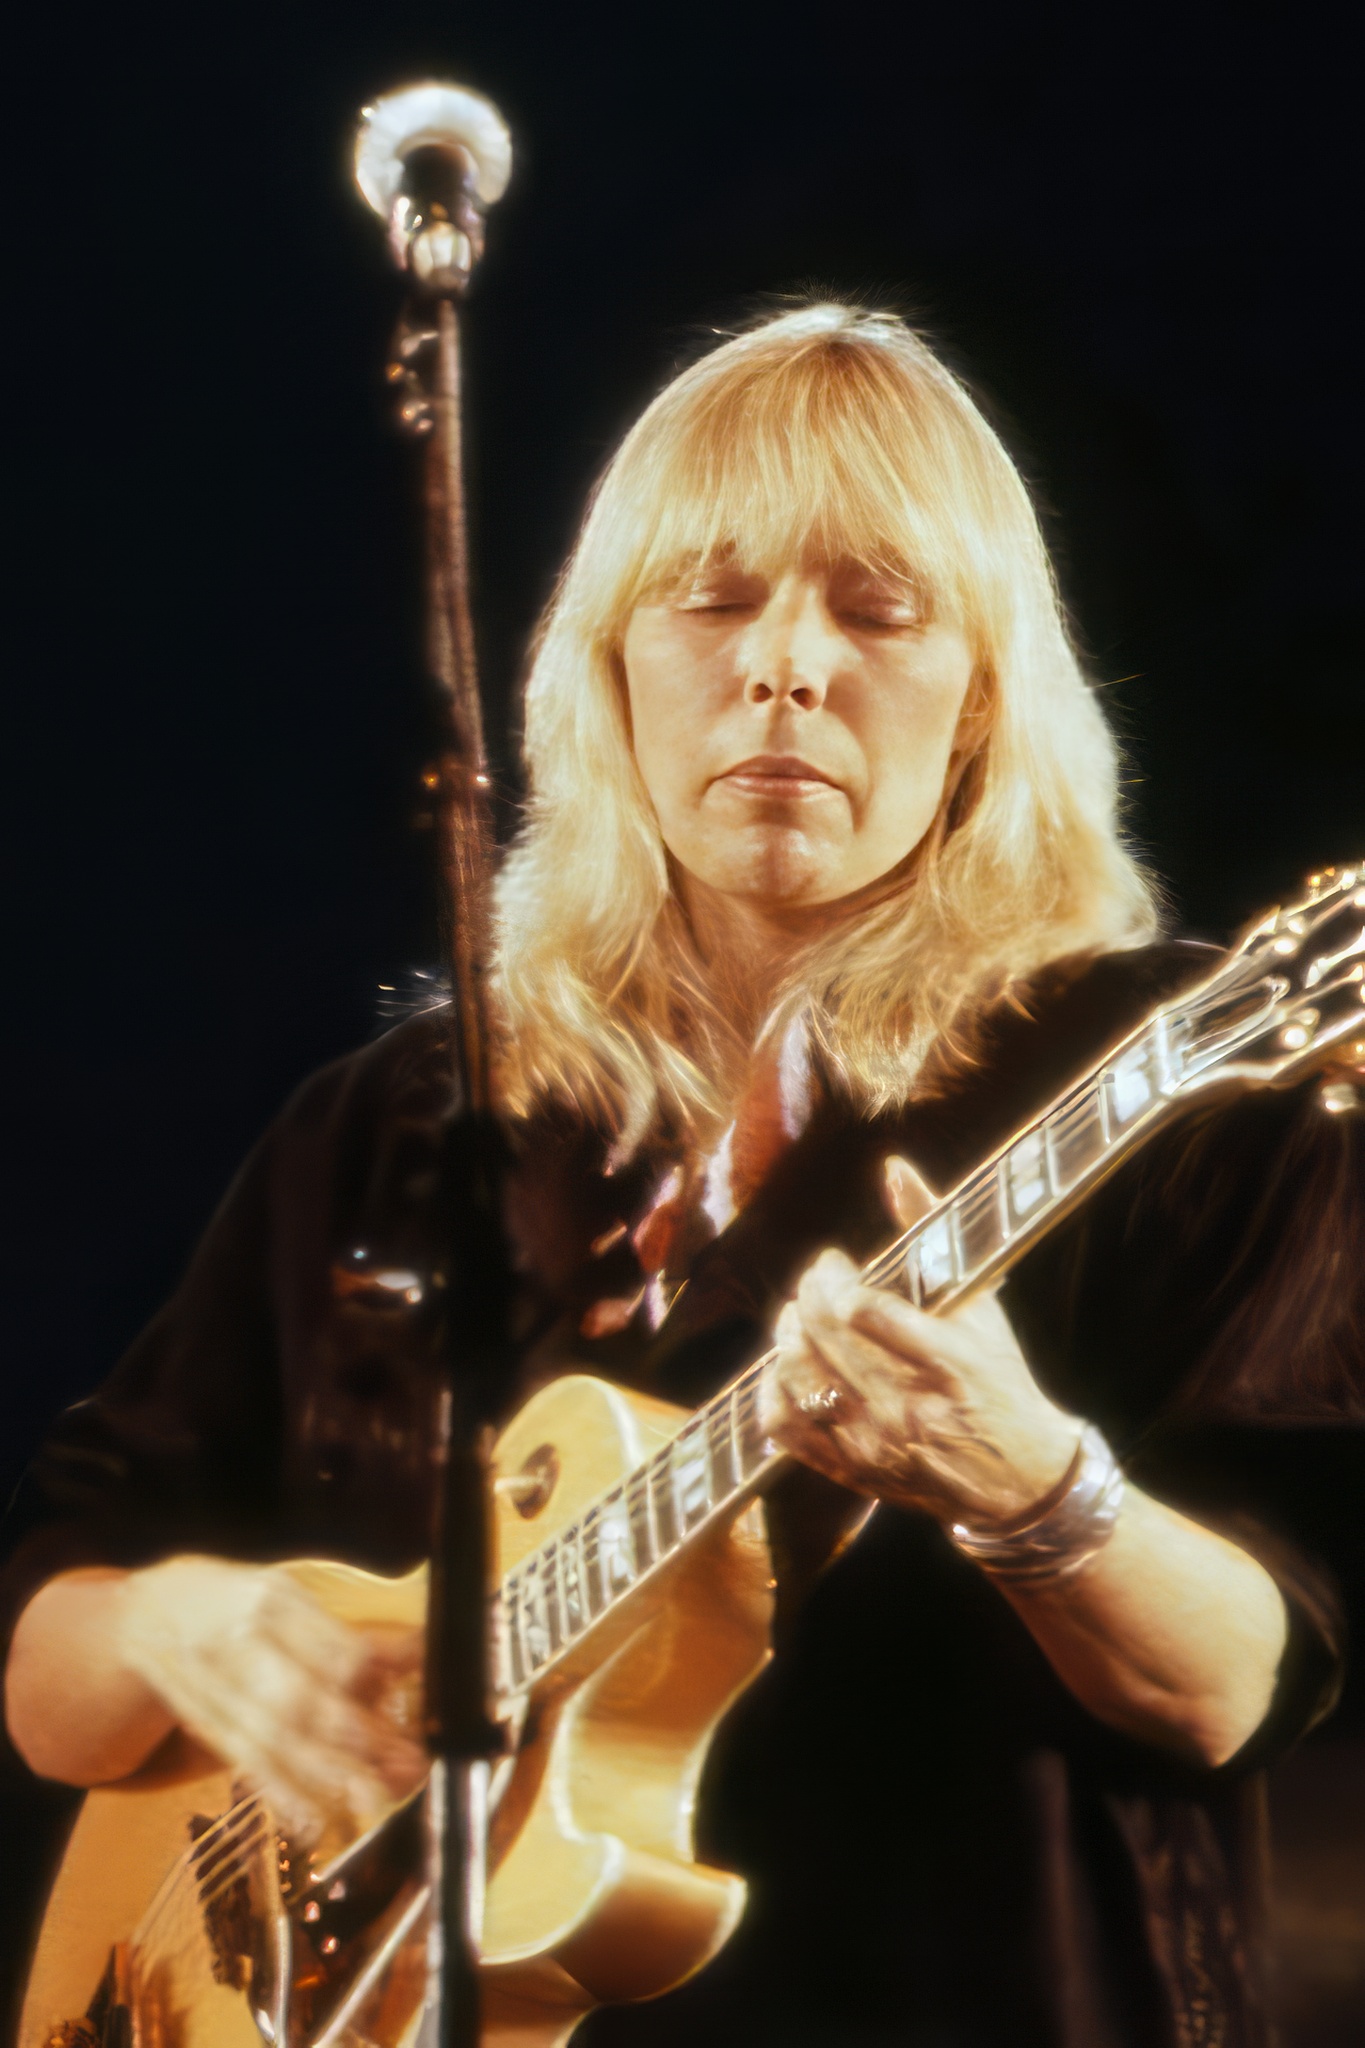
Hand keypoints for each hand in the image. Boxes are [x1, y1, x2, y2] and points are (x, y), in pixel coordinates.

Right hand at [116, 1555, 425, 1842]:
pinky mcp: (204, 1728)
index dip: (384, 1672)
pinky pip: (245, 1765)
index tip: (426, 1690)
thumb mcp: (288, 1593)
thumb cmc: (235, 1601)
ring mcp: (215, 1691)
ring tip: (379, 1799)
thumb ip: (349, 1628)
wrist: (142, 1617)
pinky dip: (282, 1796)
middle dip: (359, 1739)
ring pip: (274, 1742)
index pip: (334, 1643)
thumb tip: (415, 1655)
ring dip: (329, 1778)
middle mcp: (237, 1646)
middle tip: (411, 1762)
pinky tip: (315, 1821)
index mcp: (270, 1599)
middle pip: (302, 1699)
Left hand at [760, 1157, 1083, 1528]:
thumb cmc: (999, 1381)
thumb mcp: (983, 1305)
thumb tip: (893, 1170)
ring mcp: (874, 1444)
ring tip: (803, 1315)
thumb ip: (933, 1233)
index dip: (834, 1275)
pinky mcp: (851, 1469)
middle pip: (824, 1336)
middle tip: (818, 1278)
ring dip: (788, 1331)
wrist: (1017, 1480)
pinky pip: (784, 1425)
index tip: (837, 1261)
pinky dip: (773, 1386)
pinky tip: (791, 1364)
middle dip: (808, 1292)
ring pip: (798, 1374)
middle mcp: (908, 1407)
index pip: (863, 1310)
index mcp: (949, 1363)